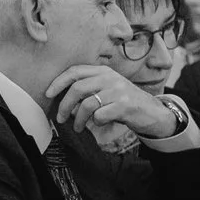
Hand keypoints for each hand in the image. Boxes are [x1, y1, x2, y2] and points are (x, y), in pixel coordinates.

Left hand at [46, 64, 177, 150]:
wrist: (152, 112)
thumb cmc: (124, 102)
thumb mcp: (107, 89)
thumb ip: (88, 90)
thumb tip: (65, 103)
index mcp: (103, 71)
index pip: (75, 71)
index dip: (58, 82)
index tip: (48, 94)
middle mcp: (110, 78)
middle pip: (77, 89)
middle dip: (64, 105)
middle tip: (60, 118)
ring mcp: (118, 90)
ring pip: (86, 104)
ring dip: (78, 119)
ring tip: (77, 127)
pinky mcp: (124, 105)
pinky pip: (99, 115)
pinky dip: (95, 122)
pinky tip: (99, 123)